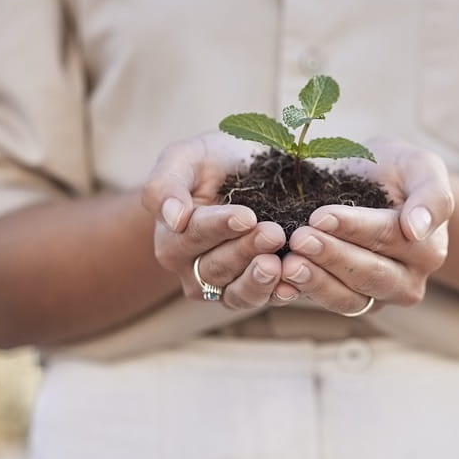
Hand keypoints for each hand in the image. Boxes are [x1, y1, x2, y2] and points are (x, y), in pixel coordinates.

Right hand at [142, 133, 285, 308]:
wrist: (248, 169)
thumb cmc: (212, 160)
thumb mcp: (185, 158)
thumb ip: (166, 185)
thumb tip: (172, 219)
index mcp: (172, 237)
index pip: (191, 236)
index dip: (219, 227)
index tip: (246, 216)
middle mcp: (192, 268)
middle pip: (215, 267)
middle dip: (246, 250)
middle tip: (273, 233)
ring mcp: (223, 284)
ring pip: (237, 292)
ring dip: (259, 280)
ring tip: (279, 264)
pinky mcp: (254, 291)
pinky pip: (262, 300)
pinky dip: (278, 294)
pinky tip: (293, 286)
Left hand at [275, 138, 453, 312]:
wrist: (376, 185)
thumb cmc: (397, 172)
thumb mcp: (421, 166)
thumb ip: (432, 194)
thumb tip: (418, 229)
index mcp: (429, 248)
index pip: (390, 238)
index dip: (355, 228)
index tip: (321, 216)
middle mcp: (408, 280)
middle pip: (371, 274)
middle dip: (333, 256)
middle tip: (299, 239)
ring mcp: (379, 296)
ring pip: (350, 298)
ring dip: (317, 282)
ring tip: (289, 264)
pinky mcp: (351, 303)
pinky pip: (328, 305)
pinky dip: (304, 295)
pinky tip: (282, 284)